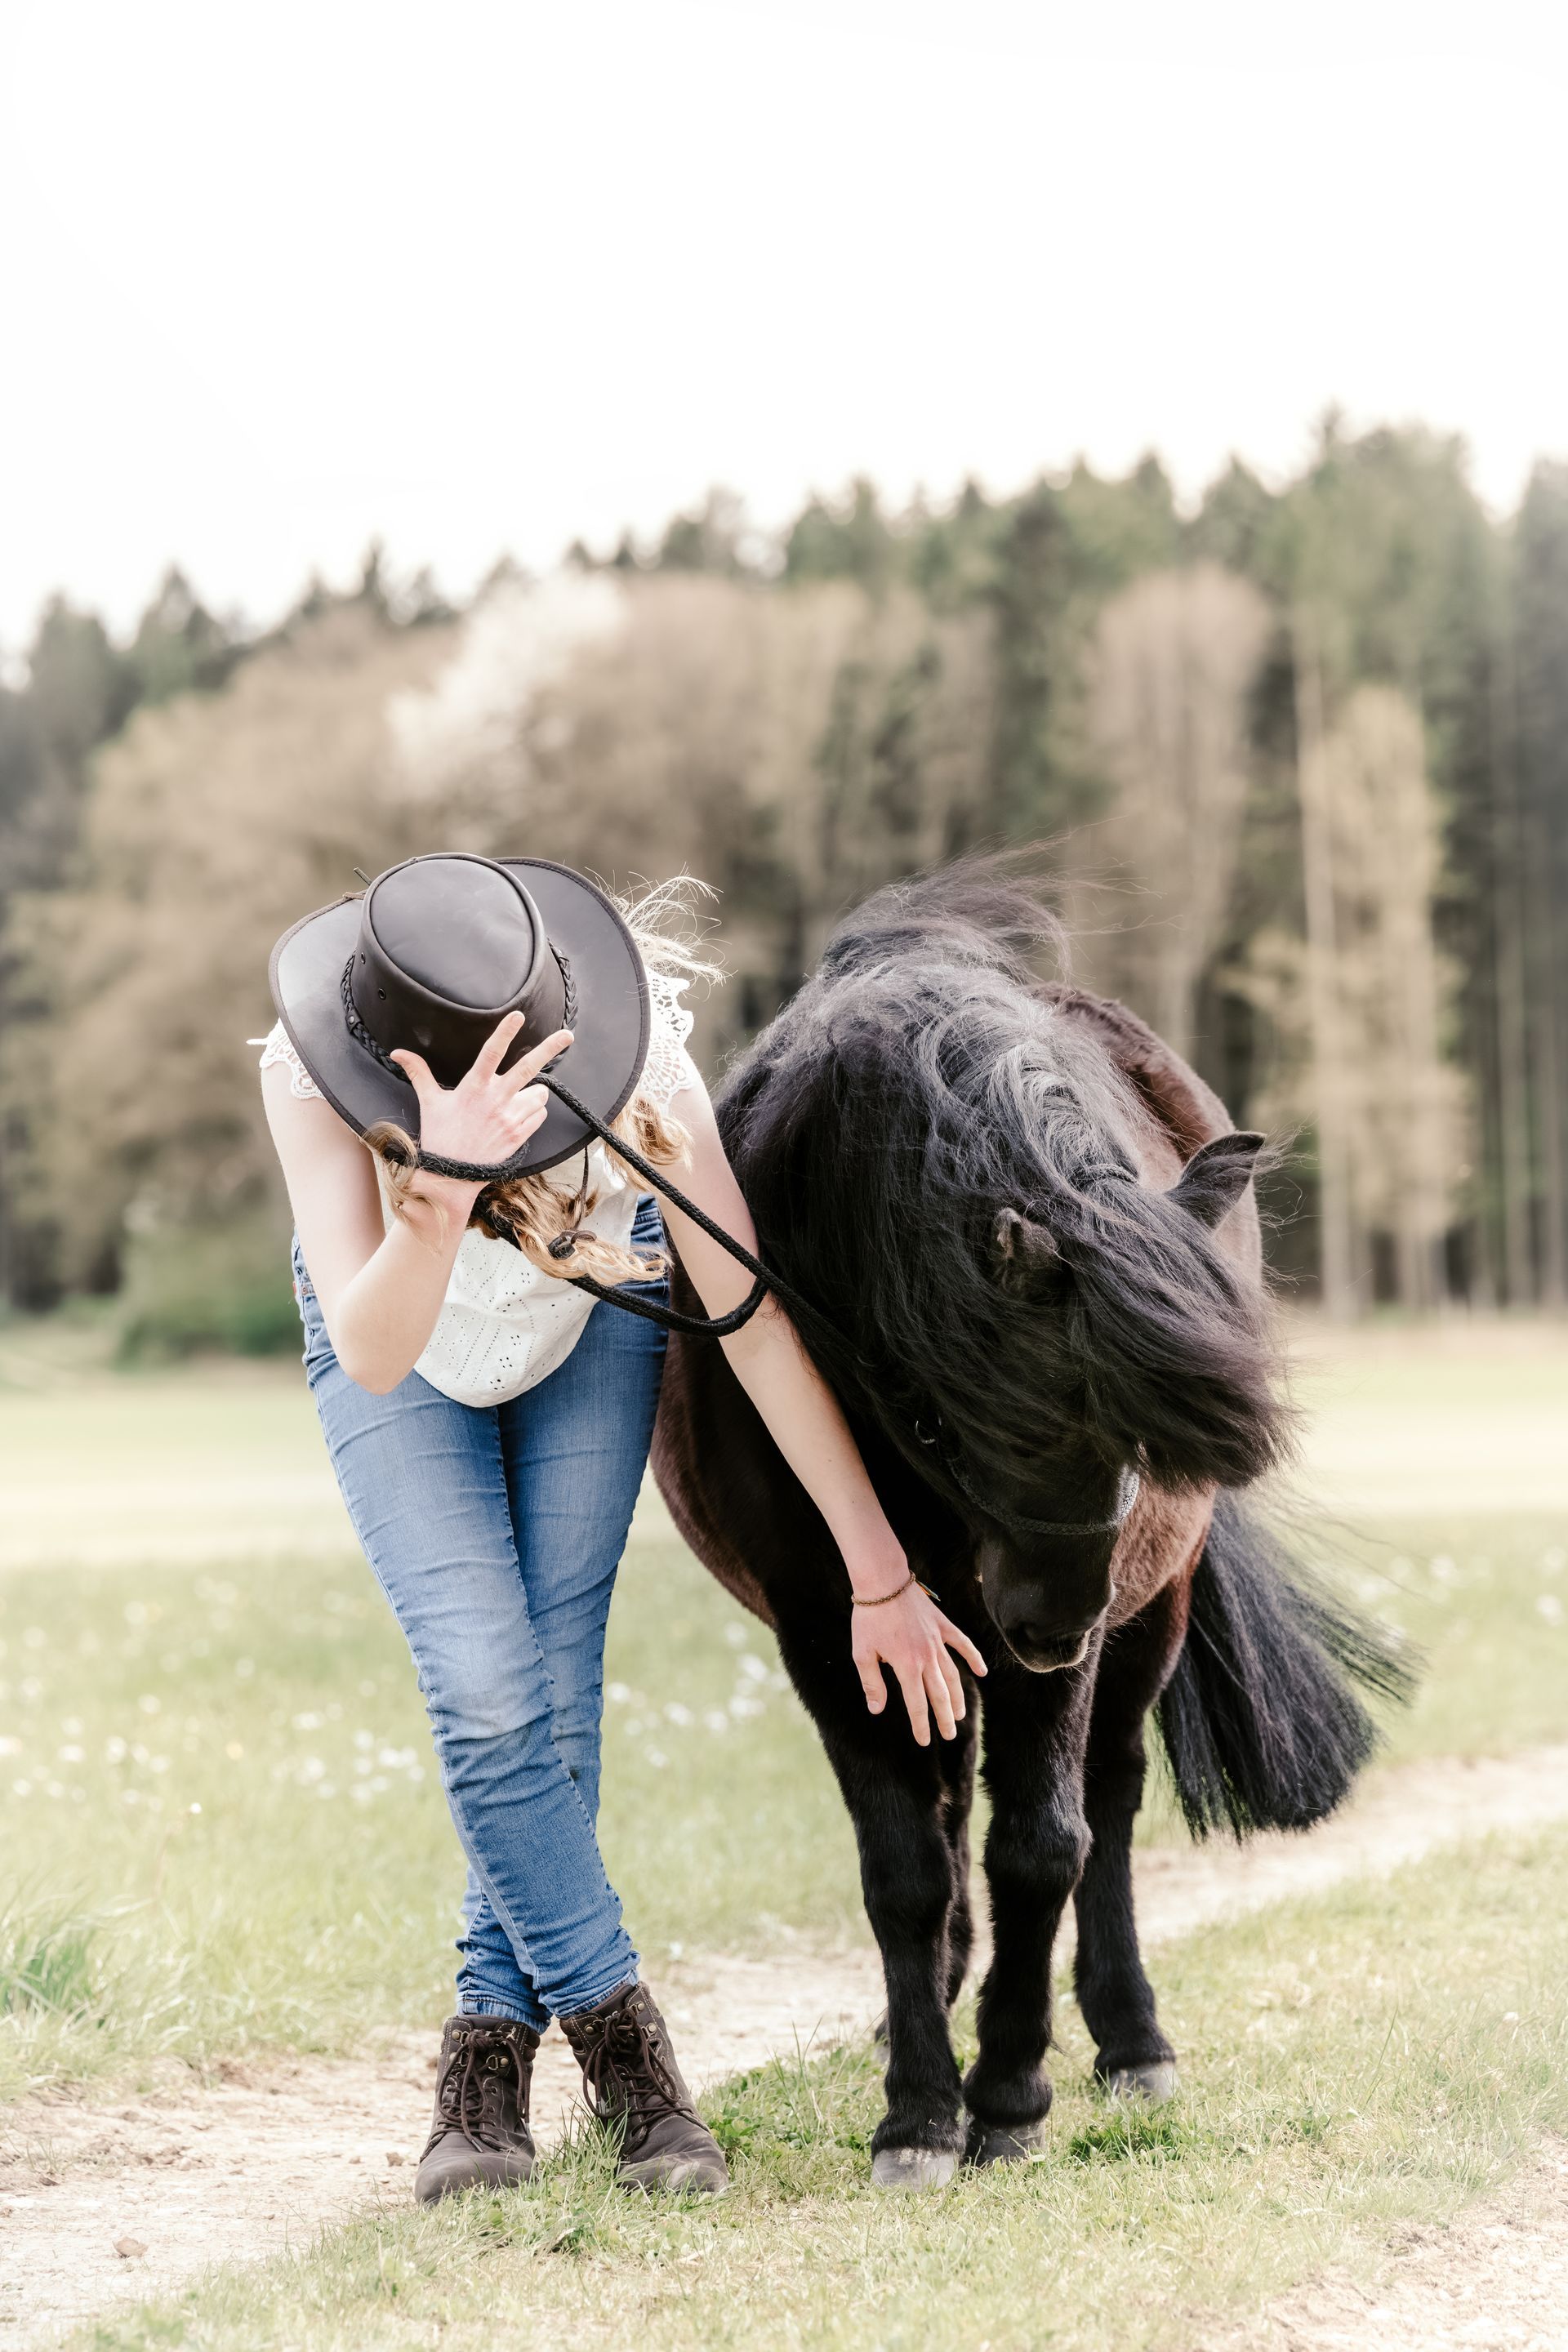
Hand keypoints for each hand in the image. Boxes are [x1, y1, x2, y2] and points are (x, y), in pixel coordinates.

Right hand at [390, 1015, 571, 1177]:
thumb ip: (419, 1072)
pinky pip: (540, 1114)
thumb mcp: (429, 1101)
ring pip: (538, 1094)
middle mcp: (495, 1100)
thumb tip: (398, 1052)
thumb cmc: (439, 1136)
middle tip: (567, 1036)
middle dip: (550, 1049)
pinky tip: (516, 1118)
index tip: (518, 1015)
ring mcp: (510, 1119)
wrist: (451, 1176)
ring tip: (513, 1102)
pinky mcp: (520, 1135)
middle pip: (528, 1068)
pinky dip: (533, 1113)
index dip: (505, 1032)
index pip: (491, 1053)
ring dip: (532, 1093)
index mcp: (473, 1088)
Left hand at [850, 1569, 986, 1745]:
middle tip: (949, 1734)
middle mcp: (927, 1657)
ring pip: (953, 1675)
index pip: (917, 1704)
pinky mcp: (943, 1625)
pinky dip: (974, 1658)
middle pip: (940, 1695)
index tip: (925, 1740)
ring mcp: (938, 1641)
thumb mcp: (862, 1653)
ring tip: (961, 1714)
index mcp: (906, 1666)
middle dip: (945, 1718)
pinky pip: (963, 1644)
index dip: (922, 1725)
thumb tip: (877, 1709)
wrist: (883, 1581)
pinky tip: (982, 1672)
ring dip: (958, 1697)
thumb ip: (872, 1683)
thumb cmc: (869, 1618)